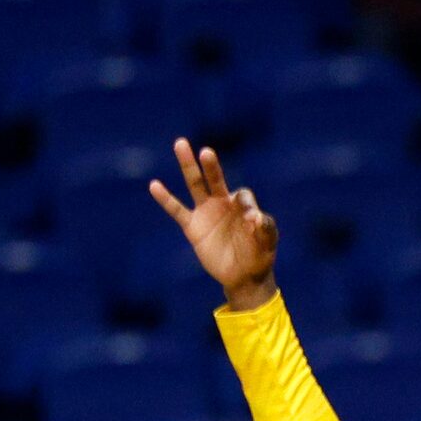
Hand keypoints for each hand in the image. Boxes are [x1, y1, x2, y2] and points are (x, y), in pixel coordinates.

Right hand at [149, 139, 277, 309]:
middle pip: (215, 178)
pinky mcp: (192, 226)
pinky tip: (154, 185)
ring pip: (195, 184)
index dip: (245, 205)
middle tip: (206, 152)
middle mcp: (223, 203)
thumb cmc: (258, 256)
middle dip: (211, 166)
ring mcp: (206, 212)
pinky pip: (176, 210)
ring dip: (188, 166)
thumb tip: (254, 217)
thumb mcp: (266, 243)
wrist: (243, 276)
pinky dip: (166, 198)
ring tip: (180, 143)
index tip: (250, 221)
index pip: (242, 195)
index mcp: (243, 206)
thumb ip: (264, 229)